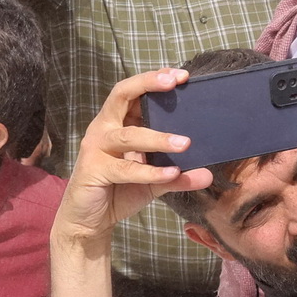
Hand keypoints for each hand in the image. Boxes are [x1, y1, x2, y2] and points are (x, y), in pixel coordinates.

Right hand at [50, 67, 211, 251]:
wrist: (89, 220)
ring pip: (129, 136)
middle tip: (174, 83)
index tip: (182, 75)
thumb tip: (207, 174)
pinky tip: (171, 173)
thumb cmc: (120, 191)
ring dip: (158, 138)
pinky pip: (125, 169)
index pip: (134, 91)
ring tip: (185, 143)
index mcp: (118, 122)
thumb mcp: (153, 181)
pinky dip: (150, 171)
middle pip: (122, 95)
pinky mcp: (93, 170)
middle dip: (148, 85)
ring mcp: (96, 147)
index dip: (154, 79)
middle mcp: (104, 128)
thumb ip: (177, 175)